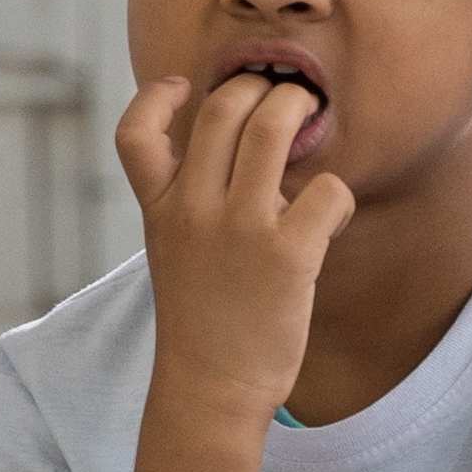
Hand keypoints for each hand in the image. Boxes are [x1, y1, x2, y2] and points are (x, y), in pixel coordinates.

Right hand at [116, 69, 354, 428]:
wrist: (212, 385)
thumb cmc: (202, 320)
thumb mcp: (174, 252)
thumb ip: (194, 202)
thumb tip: (253, 155)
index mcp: (160, 209)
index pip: (134, 133)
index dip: (155, 96)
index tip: (183, 86)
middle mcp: (194, 209)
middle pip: (221, 111)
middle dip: (257, 86)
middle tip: (282, 92)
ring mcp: (240, 228)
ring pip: (273, 130)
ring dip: (298, 110)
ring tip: (312, 114)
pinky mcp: (287, 253)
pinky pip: (327, 190)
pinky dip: (337, 194)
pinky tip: (331, 216)